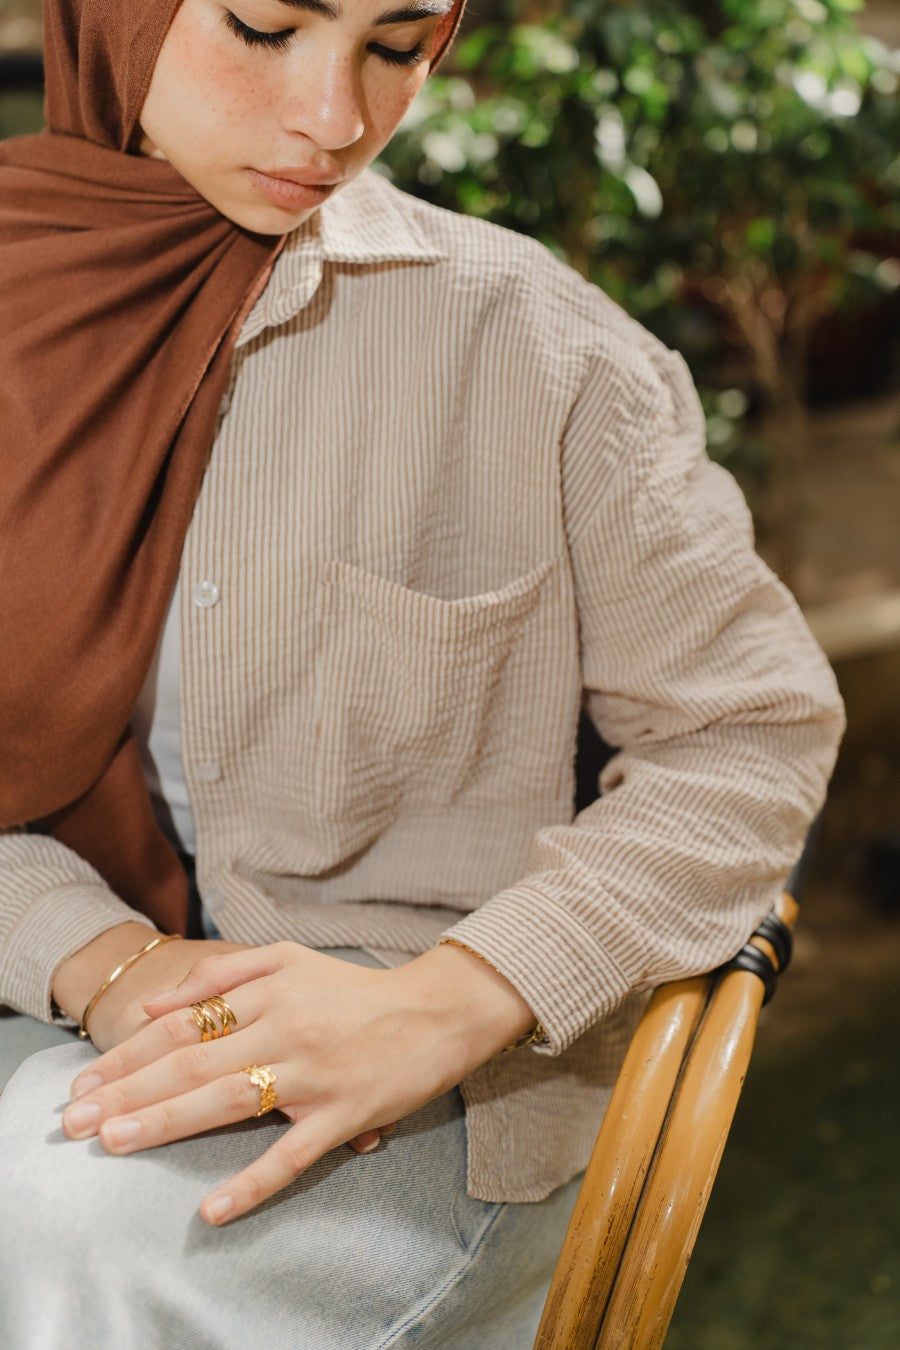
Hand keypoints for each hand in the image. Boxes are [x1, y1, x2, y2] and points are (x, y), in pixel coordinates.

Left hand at [62, 941, 534, 1223]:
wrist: (438, 1010)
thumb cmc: (356, 988)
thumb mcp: (290, 957)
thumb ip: (223, 971)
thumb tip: (157, 1003)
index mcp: (269, 989)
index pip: (184, 1023)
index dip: (129, 1052)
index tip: (84, 1081)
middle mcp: (286, 1026)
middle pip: (195, 1062)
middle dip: (129, 1091)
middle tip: (77, 1120)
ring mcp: (315, 1073)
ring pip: (231, 1100)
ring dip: (169, 1123)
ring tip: (118, 1143)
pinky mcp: (345, 1113)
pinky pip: (293, 1154)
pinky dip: (253, 1182)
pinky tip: (213, 1209)